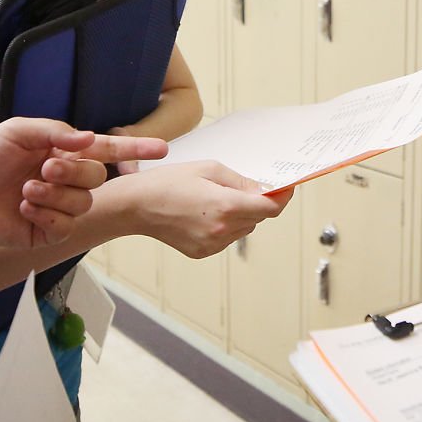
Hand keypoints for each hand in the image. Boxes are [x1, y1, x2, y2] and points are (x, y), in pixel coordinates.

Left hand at [0, 119, 165, 252]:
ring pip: (84, 202)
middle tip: (45, 168)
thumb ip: (54, 131)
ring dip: (55, 195)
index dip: (133, 151)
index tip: (161, 150)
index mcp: (62, 152)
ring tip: (26, 191)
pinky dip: (47, 215)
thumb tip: (89, 139)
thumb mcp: (15, 132)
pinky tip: (25, 210)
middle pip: (96, 176)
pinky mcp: (48, 233)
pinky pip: (67, 226)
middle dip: (73, 171)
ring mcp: (59, 208)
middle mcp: (65, 180)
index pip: (106, 151)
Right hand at [96, 161, 292, 257]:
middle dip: (258, 202)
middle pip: (259, 218)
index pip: (270, 207)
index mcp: (226, 206)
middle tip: (246, 187)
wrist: (136, 206)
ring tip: (216, 199)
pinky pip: (227, 238)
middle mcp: (222, 230)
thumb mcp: (209, 169)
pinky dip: (226, 226)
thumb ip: (241, 181)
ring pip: (244, 229)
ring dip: (242, 215)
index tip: (286, 188)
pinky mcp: (202, 252)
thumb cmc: (168, 182)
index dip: (282, 197)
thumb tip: (263, 189)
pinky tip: (205, 213)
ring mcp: (212, 244)